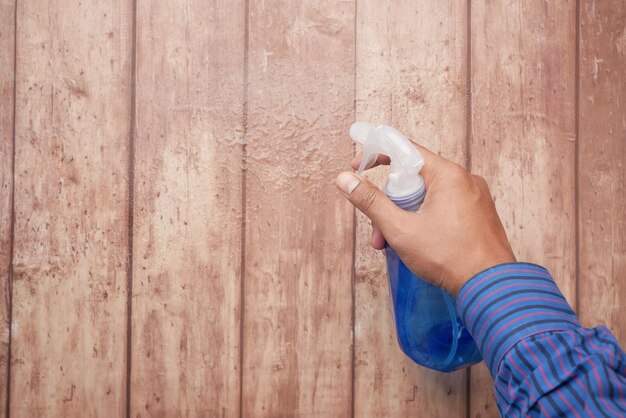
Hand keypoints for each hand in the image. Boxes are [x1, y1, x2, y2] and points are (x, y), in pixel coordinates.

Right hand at [335, 141, 515, 295]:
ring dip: (404, 218)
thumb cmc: (449, 257)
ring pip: (427, 197)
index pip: (405, 149)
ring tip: (393, 247)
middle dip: (390, 205)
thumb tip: (344, 179)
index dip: (378, 155)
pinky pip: (444, 209)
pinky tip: (416, 245)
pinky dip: (424, 222)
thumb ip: (370, 202)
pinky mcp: (478, 216)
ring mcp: (474, 199)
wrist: (492, 288)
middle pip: (414, 179)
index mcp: (447, 175)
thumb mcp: (401, 229)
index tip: (359, 166)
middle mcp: (465, 180)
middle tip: (378, 232)